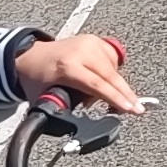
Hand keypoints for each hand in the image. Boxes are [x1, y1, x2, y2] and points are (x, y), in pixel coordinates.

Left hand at [10, 31, 144, 116]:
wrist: (30, 56)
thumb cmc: (37, 80)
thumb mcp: (45, 100)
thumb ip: (64, 111)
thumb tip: (82, 125)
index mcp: (66, 66)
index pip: (96, 84)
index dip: (114, 98)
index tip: (129, 109)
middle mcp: (80, 51)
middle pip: (110, 76)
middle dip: (125, 95)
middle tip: (137, 110)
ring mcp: (89, 43)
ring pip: (113, 69)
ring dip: (115, 86)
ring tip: (101, 97)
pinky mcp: (95, 40)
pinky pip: (113, 59)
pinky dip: (112, 73)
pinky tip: (104, 80)